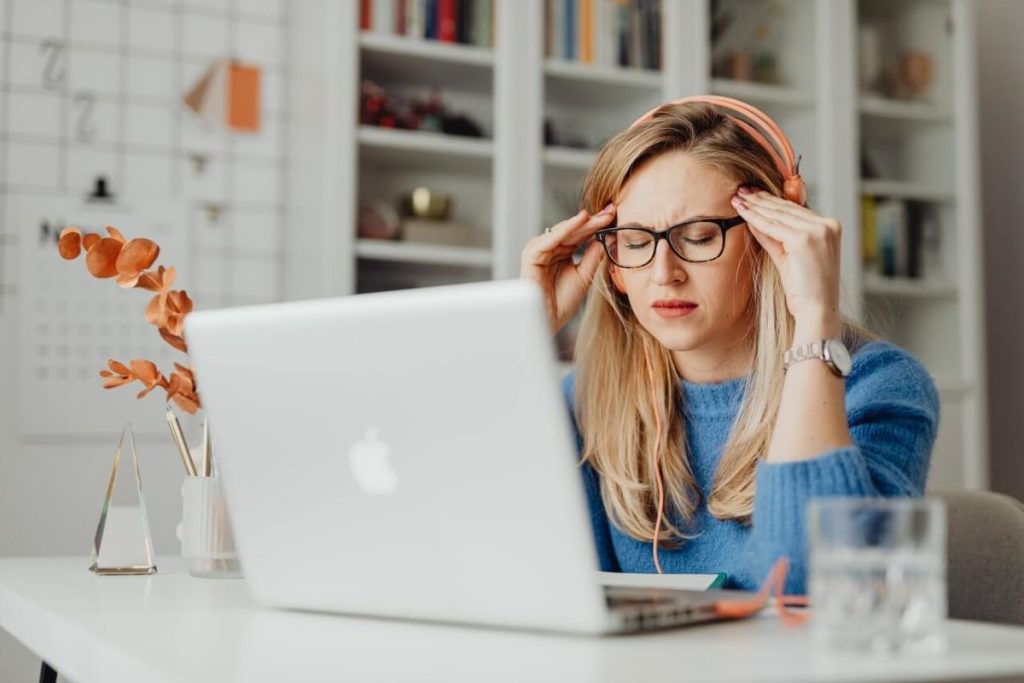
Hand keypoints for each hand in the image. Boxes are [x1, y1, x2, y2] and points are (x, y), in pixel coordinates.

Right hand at [520, 204, 614, 333]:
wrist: (549, 321)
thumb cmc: (563, 302)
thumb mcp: (584, 275)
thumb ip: (593, 255)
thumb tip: (607, 236)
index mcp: (561, 252)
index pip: (580, 234)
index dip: (597, 225)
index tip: (614, 214)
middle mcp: (550, 248)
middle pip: (573, 230)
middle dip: (593, 221)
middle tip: (611, 210)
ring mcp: (539, 250)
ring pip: (563, 231)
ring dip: (582, 223)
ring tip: (600, 216)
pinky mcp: (531, 255)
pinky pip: (550, 238)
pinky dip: (566, 229)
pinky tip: (580, 220)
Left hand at [731, 187, 840, 327]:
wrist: (817, 312)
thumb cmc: (805, 290)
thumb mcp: (789, 257)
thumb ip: (775, 237)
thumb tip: (755, 221)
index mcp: (830, 227)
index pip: (795, 209)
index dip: (772, 200)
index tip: (754, 193)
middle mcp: (827, 225)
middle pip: (786, 208)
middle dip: (761, 199)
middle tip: (741, 190)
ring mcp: (817, 231)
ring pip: (778, 214)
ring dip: (755, 205)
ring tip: (738, 198)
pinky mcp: (804, 239)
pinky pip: (773, 226)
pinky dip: (756, 218)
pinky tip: (742, 211)